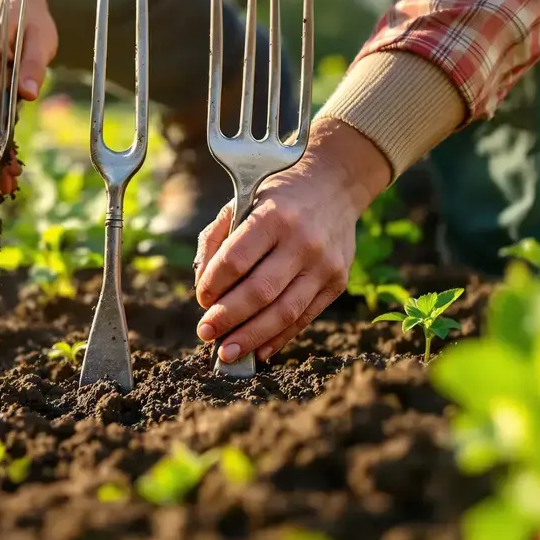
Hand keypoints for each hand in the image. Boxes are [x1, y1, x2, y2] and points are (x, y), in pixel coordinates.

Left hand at [192, 119, 390, 362]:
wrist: (334, 185)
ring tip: (227, 353)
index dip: (214, 285)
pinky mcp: (337, 282)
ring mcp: (324, 264)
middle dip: (228, 318)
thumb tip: (203, 288)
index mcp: (273, 216)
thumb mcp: (242, 202)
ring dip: (251, 337)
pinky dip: (280, 338)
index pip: (236, 260)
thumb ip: (216, 239)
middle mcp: (302, 241)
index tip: (201, 298)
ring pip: (284, 312)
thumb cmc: (276, 198)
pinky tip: (258, 351)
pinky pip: (305, 318)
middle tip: (205, 332)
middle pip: (259, 292)